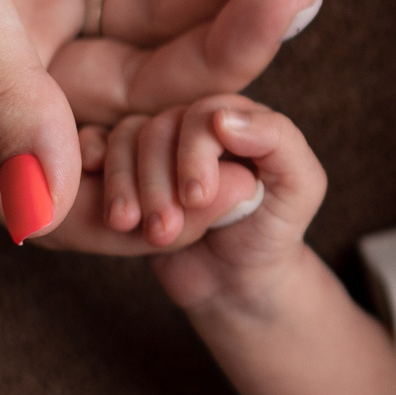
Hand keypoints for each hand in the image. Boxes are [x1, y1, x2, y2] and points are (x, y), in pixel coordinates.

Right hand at [80, 96, 326, 313]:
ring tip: (138, 230)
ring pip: (125, 140)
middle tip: (164, 229)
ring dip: (125, 186)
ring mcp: (159, 147)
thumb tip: (222, 116)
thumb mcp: (301, 187)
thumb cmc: (273, 232)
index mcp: (240, 117)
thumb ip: (279, 141)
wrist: (235, 280)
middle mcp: (196, 125)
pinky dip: (94, 166)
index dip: (195, 152)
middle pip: (158, 128)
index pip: (204, 114)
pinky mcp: (128, 171)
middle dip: (157, 182)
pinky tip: (101, 196)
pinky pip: (98, 149)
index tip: (197, 197)